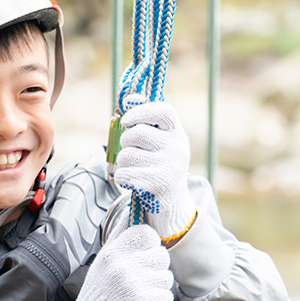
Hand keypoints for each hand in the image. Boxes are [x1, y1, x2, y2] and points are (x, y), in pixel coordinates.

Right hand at [64, 225, 173, 300]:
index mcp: (113, 253)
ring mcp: (135, 290)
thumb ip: (121, 231)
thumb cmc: (101, 287)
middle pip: (162, 256)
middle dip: (155, 266)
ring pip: (166, 278)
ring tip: (139, 290)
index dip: (150, 242)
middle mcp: (123, 269)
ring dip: (157, 285)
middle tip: (140, 275)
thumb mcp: (105, 256)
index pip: (147, 234)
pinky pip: (167, 298)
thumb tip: (133, 207)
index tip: (143, 252)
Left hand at [115, 94, 196, 241]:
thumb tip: (128, 99)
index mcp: (177, 132)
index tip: (127, 121)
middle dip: (126, 141)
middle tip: (130, 149)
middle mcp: (178, 148)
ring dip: (123, 162)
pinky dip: (121, 177)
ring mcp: (170, 167)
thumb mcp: (157, 139)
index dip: (141, 111)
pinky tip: (131, 180)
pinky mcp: (159, 186)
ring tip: (133, 167)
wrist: (173, 201)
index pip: (164, 111)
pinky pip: (125, 174)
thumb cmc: (158, 163)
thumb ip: (143, 118)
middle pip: (138, 134)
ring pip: (128, 155)